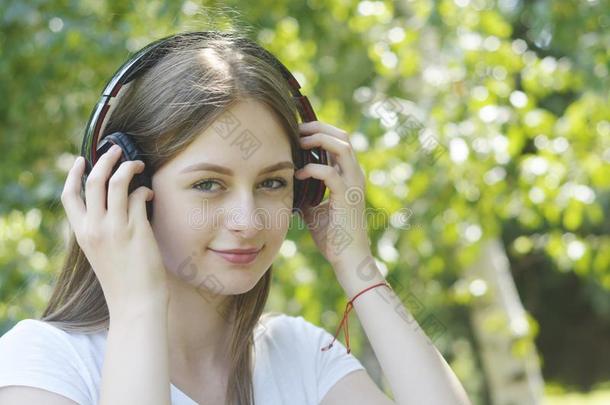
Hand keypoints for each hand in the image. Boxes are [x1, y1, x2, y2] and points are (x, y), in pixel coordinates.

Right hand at [61, 145, 167, 314]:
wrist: (135, 303)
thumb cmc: (122, 279)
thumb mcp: (100, 252)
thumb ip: (99, 228)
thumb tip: (112, 201)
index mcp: (82, 233)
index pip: (69, 196)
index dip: (73, 173)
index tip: (81, 159)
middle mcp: (95, 228)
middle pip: (94, 180)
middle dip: (105, 159)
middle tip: (116, 150)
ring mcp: (115, 228)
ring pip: (117, 182)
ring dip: (129, 166)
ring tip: (139, 164)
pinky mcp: (137, 229)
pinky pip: (139, 196)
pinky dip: (145, 190)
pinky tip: (150, 194)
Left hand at [295, 121, 371, 270]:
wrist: (347, 258)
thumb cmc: (332, 236)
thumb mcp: (313, 209)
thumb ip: (306, 192)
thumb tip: (286, 183)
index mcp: (349, 176)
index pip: (339, 141)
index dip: (320, 131)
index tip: (298, 131)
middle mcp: (355, 175)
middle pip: (342, 136)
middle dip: (318, 128)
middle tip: (296, 129)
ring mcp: (353, 185)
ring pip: (342, 146)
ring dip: (318, 140)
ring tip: (299, 143)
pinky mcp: (347, 197)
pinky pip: (330, 173)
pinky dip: (312, 169)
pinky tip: (298, 175)